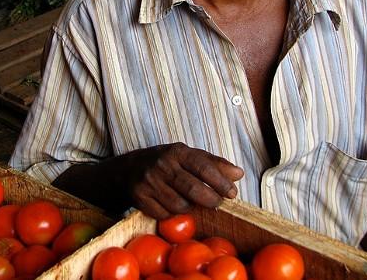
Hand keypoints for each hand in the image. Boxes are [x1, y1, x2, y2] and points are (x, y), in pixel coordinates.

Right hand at [124, 142, 243, 218]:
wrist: (127, 169)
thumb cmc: (166, 162)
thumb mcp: (188, 156)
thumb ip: (214, 164)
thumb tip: (238, 174)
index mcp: (177, 151)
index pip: (203, 167)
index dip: (220, 182)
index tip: (232, 193)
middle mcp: (162, 165)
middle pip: (193, 189)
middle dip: (210, 200)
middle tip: (218, 204)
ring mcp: (149, 182)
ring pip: (180, 206)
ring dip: (190, 208)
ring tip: (191, 202)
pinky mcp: (140, 198)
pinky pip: (164, 215)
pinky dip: (172, 214)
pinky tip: (172, 206)